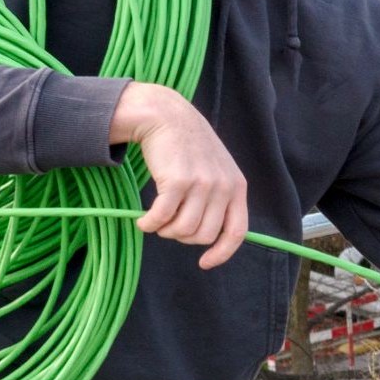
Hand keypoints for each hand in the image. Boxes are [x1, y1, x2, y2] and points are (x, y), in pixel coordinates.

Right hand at [110, 81, 249, 268]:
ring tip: (156, 218)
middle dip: (181, 237)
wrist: (167, 116)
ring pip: (182, 230)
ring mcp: (201, 184)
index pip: (236, 231)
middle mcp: (223, 187)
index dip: (222, 252)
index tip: (204, 263)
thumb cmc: (188, 147)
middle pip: (202, 235)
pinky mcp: (177, 182)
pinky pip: (161, 218)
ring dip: (164, 230)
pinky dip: (149, 224)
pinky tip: (142, 220)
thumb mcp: (216, 170)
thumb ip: (217, 198)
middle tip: (168, 224)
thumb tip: (206, 236)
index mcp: (237, 187)